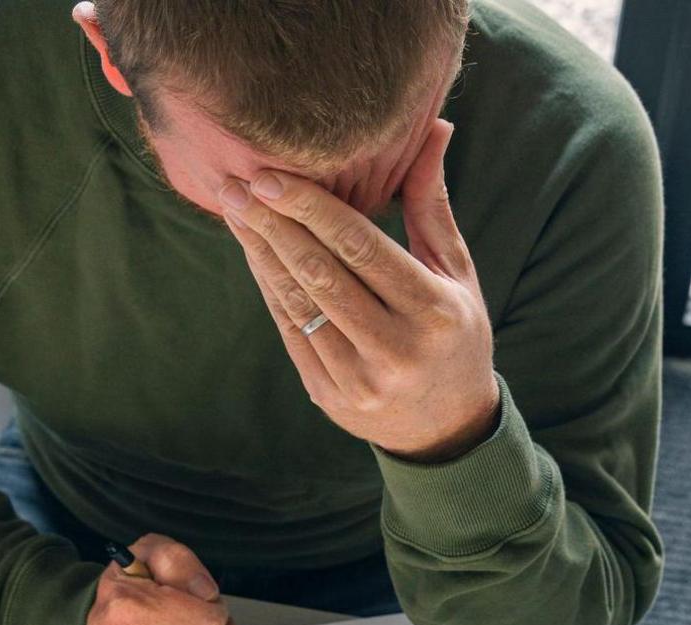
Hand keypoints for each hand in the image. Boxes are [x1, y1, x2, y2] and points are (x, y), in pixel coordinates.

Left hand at [221, 119, 499, 461]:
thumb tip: (434, 130)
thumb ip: (432, 206)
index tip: (273, 176)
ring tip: (234, 208)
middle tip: (236, 183)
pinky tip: (252, 250)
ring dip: (260, 251)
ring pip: (298, 302)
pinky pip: (289, 329)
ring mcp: (357, 380)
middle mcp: (395, 350)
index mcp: (432, 312)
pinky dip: (268, 286)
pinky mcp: (328, 396)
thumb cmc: (454, 333)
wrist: (446, 428)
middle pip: (321, 274)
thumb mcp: (457, 272)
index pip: (361, 250)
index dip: (312, 209)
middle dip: (273, 224)